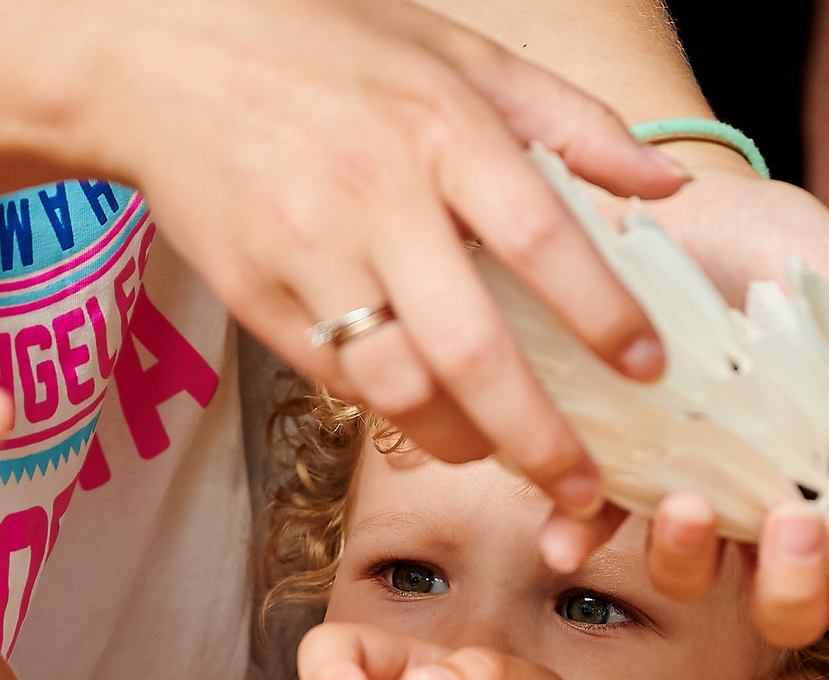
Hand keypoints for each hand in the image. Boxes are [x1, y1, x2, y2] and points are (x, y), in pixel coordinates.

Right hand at [99, 0, 687, 520]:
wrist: (158, 49)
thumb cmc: (326, 43)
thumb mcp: (457, 52)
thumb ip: (571, 120)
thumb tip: (670, 184)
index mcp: (439, 128)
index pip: (541, 238)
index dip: (602, 314)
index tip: (648, 371)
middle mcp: (375, 196)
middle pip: (472, 346)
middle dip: (537, 433)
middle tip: (582, 485)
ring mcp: (308, 253)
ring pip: (398, 385)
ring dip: (462, 441)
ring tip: (503, 456)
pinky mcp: (255, 296)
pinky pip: (336, 380)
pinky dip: (391, 413)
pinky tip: (431, 418)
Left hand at [544, 170, 828, 679]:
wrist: (661, 195)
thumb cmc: (773, 245)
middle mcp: (760, 505)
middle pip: (783, 602)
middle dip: (793, 592)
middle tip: (797, 532)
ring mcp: (684, 493)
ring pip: (689, 576)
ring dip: (689, 560)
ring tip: (685, 505)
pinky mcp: (605, 465)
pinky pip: (591, 523)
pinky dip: (579, 536)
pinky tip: (566, 534)